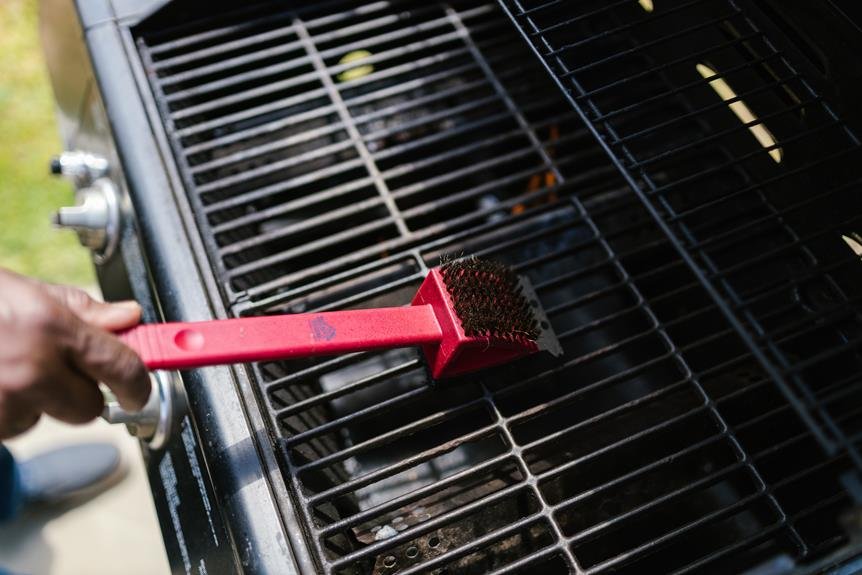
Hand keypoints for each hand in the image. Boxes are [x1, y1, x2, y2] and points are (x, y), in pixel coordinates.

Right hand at [0, 269, 149, 438]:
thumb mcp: (23, 290)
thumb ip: (81, 309)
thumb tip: (128, 318)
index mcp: (51, 328)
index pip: (123, 368)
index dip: (139, 383)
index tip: (140, 389)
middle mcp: (30, 368)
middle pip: (88, 409)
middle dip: (78, 393)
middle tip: (55, 369)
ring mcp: (1, 402)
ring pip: (44, 420)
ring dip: (33, 402)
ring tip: (2, 367)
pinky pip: (8, 429)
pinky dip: (2, 412)